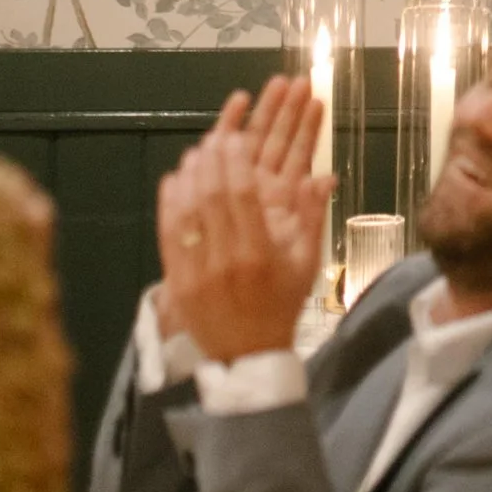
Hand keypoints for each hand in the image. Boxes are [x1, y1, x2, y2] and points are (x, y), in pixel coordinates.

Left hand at [158, 81, 329, 363]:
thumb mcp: (307, 264)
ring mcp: (196, 271)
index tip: (235, 136)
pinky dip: (170, 201)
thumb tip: (324, 174)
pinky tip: (175, 179)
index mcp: (258, 254)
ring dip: (189, 175)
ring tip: (196, 151)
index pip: (241, 194)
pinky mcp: (176, 280)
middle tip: (214, 136)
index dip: (236, 160)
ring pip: (186, 210)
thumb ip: (312, 217)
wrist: (247, 354)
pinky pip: (168, 232)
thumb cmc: (281, 304)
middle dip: (211, 159)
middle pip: (210, 195)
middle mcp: (224, 259)